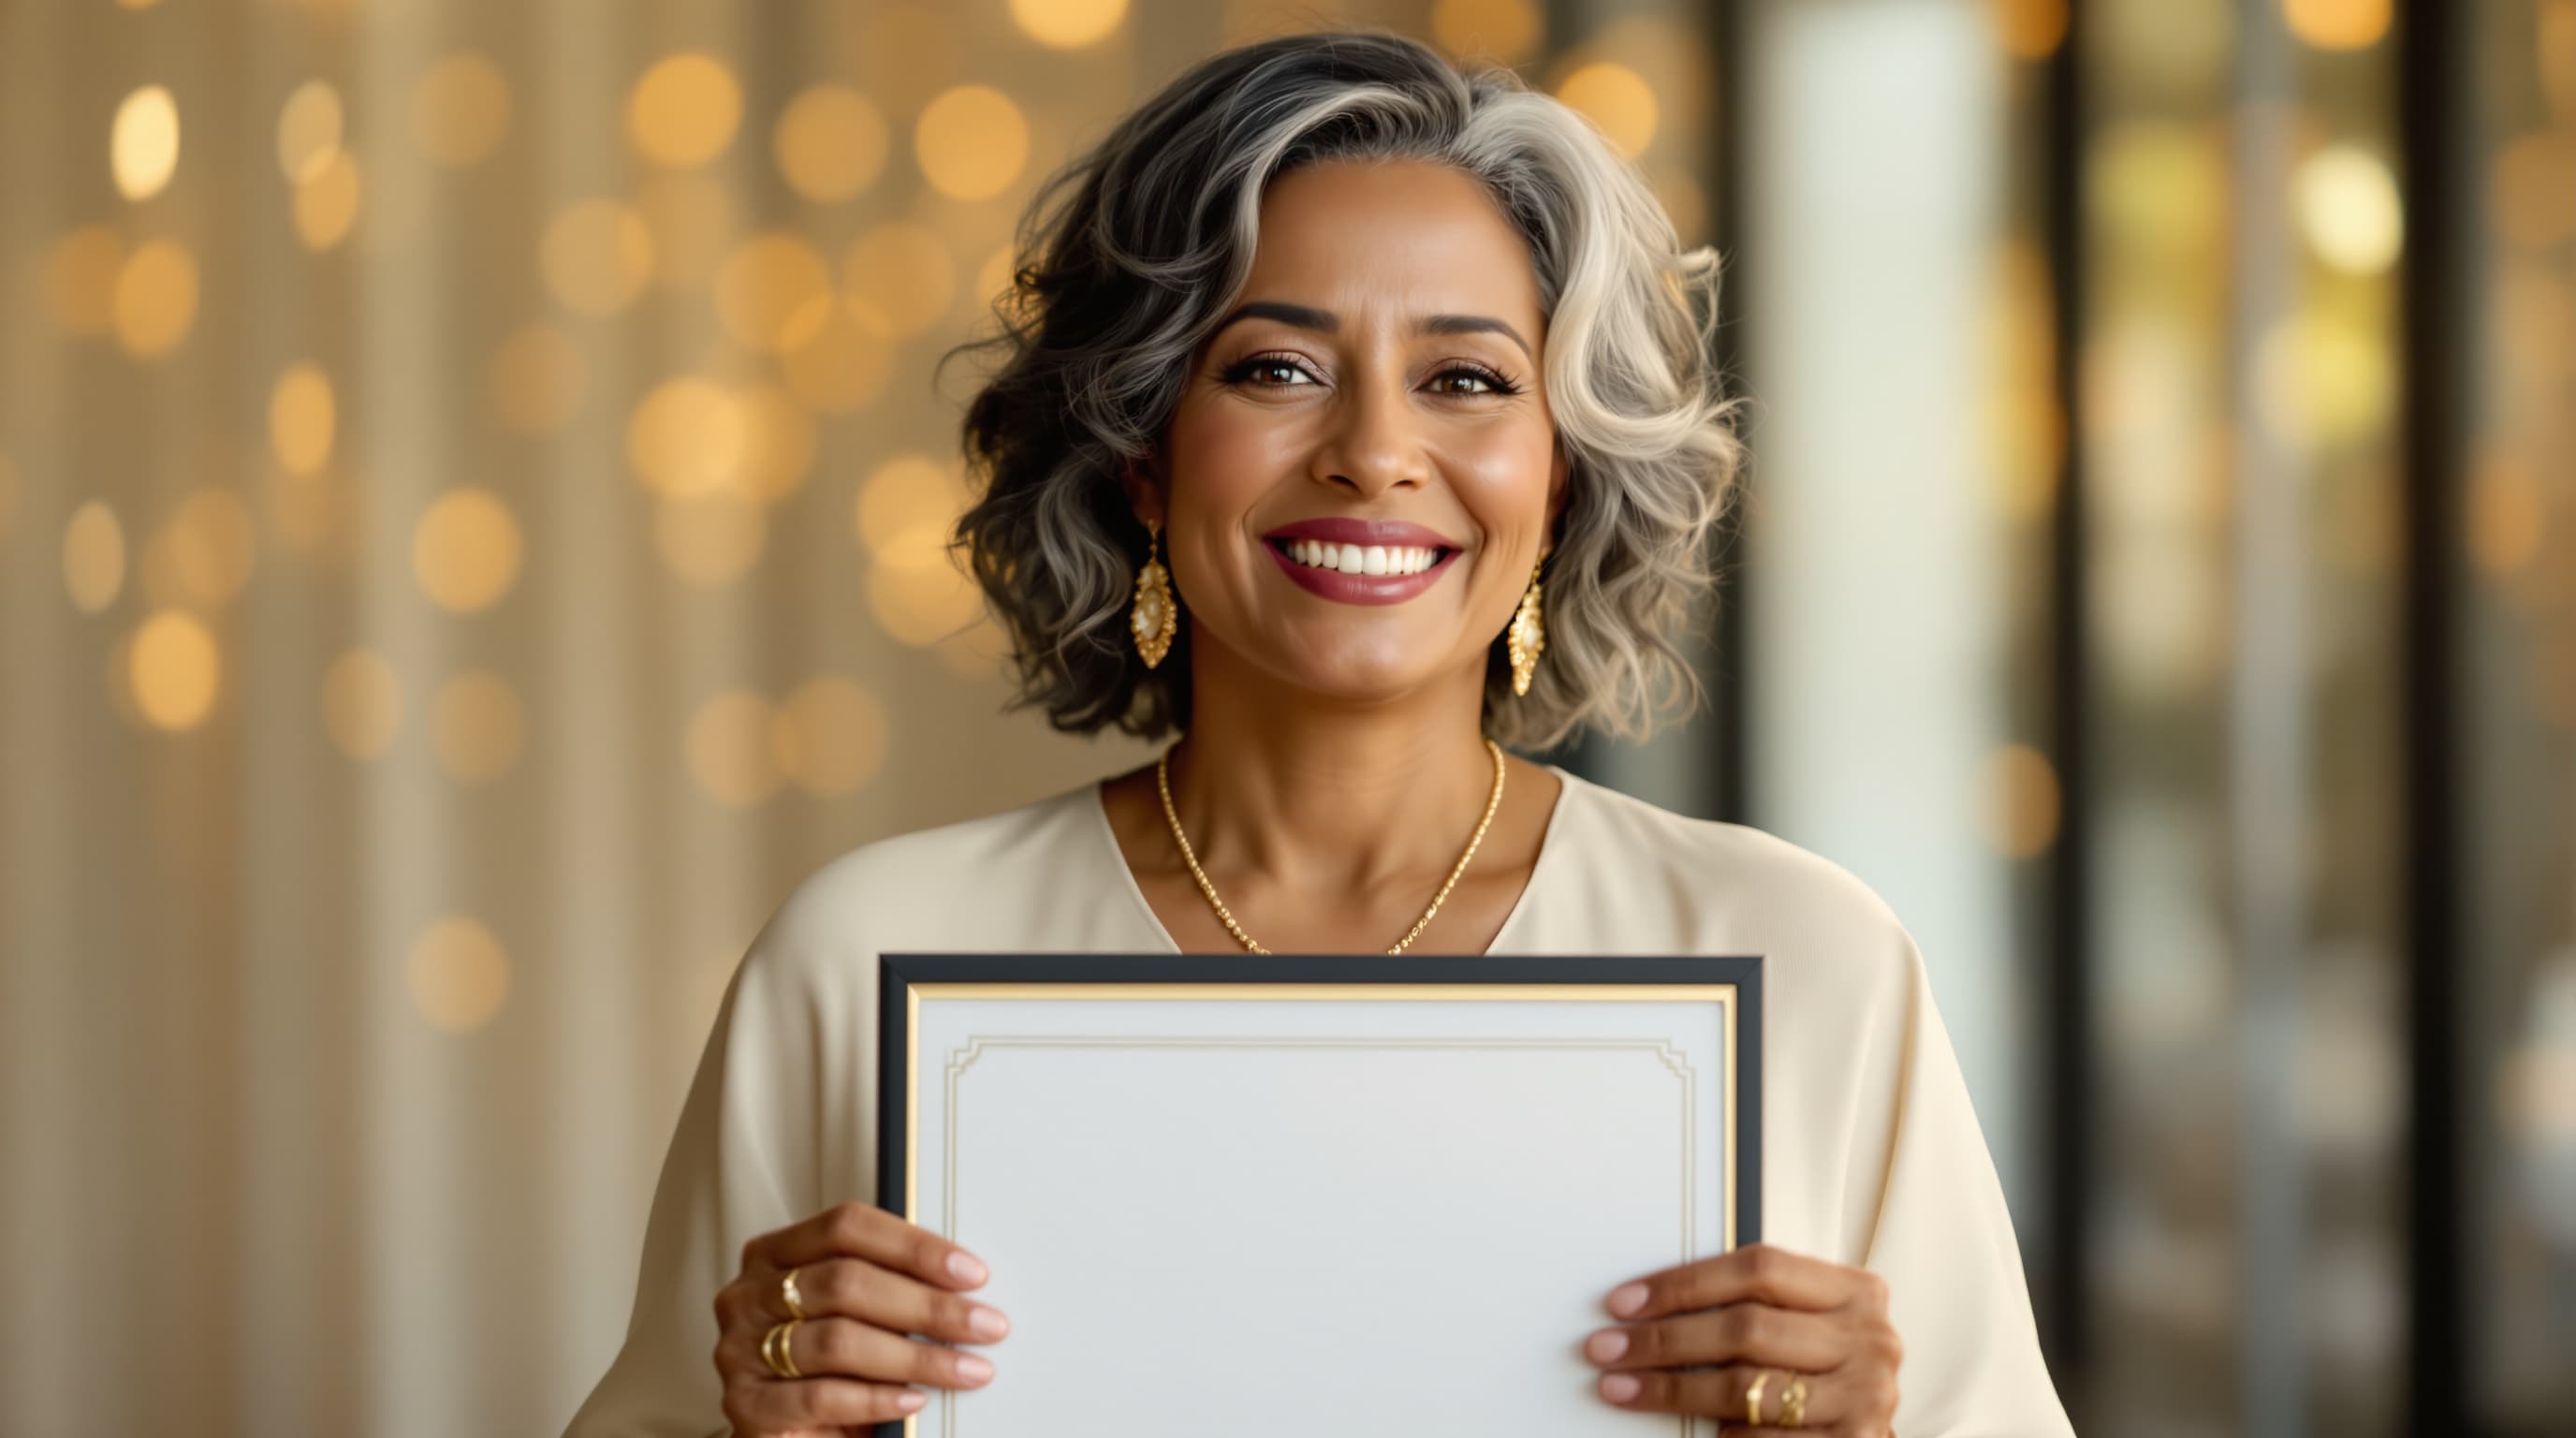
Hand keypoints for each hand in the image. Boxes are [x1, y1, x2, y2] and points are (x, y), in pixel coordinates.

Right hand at [712, 1200, 1010, 1434]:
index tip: (970, 1272)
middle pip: (846, 1281)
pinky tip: (914, 1399)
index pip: (846, 1226)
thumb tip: (963, 1283)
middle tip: (982, 1324)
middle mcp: (750, 1294)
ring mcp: (740, 1350)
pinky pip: (820, 1395)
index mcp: (775, 1253)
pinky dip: (876, 1398)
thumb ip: (887, 1287)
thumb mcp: (856, 1315)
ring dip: (915, 1356)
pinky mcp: (745, 1405)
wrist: (791, 1435)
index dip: (913, 1246)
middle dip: (927, 1305)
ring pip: (838, 1340)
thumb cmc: (830, 1366)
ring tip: (964, 1368)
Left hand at [1582, 1241, 1901, 1433]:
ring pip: (1747, 1386)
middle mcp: (1868, 1339)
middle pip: (1745, 1327)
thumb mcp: (1807, 1328)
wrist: (1867, 1436)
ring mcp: (1866, 1395)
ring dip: (1673, 1390)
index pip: (1758, 1268)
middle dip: (1664, 1339)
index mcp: (1855, 1292)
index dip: (1684, 1282)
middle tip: (1608, 1348)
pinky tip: (1695, 1432)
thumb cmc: (1829, 1376)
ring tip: (1625, 1388)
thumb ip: (1758, 1308)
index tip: (1626, 1301)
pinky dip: (1722, 1435)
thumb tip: (1653, 1309)